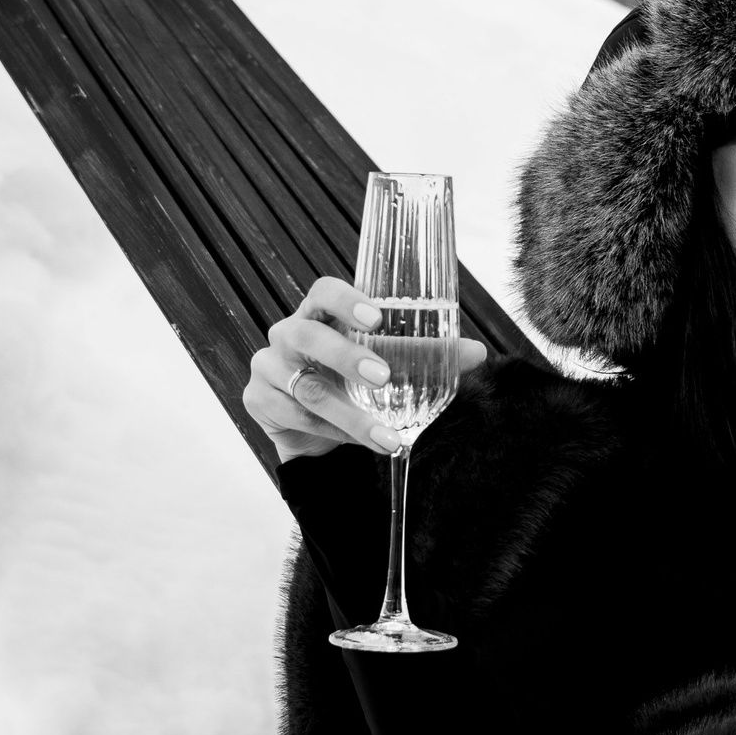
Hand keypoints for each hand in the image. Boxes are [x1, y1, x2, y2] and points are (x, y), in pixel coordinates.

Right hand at [244, 274, 486, 465]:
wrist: (313, 428)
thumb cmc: (350, 380)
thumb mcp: (387, 364)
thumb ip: (426, 355)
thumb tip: (476, 352)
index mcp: (318, 313)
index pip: (323, 292)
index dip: (347, 300)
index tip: (378, 318)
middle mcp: (288, 334)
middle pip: (308, 336)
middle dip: (347, 357)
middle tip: (384, 377)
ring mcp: (268, 367)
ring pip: (307, 389)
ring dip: (351, 415)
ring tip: (387, 438)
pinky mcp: (258, 400)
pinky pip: (297, 417)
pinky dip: (334, 433)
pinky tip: (363, 442)